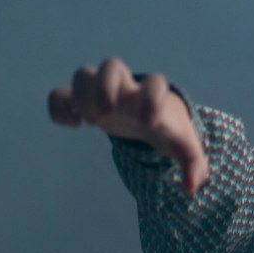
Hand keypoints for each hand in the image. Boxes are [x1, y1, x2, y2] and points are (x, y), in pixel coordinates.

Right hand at [48, 57, 209, 194]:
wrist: (150, 113)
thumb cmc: (167, 128)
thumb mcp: (184, 147)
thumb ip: (194, 165)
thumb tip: (192, 187)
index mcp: (153, 95)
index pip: (156, 82)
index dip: (152, 98)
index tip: (149, 123)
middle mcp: (125, 87)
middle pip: (112, 65)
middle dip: (105, 86)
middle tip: (106, 116)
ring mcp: (102, 91)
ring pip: (83, 74)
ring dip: (81, 94)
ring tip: (90, 122)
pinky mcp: (83, 102)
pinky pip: (59, 94)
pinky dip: (59, 107)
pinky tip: (72, 125)